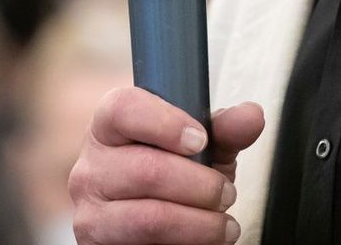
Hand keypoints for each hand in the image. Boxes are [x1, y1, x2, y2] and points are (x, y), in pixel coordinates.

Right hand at [69, 87, 264, 243]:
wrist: (149, 233)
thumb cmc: (171, 182)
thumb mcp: (200, 152)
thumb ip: (224, 131)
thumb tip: (250, 115)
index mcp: (109, 128)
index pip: (123, 108)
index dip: (165, 123)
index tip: (200, 140)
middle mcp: (91, 167)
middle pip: (147, 169)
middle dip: (200, 185)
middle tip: (225, 193)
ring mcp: (90, 211)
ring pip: (151, 218)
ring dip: (200, 224)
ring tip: (223, 225)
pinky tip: (201, 241)